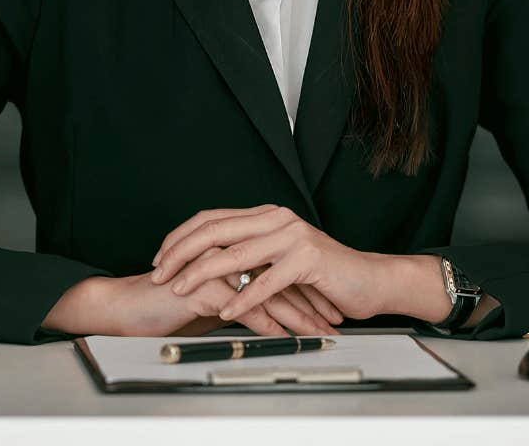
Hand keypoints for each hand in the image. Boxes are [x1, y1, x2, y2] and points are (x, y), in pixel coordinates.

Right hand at [43, 271, 324, 337]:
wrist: (129, 307)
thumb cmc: (167, 302)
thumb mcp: (212, 297)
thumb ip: (239, 293)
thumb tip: (273, 308)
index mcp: (226, 248)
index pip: (276, 264)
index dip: (304, 286)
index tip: (327, 306)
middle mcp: (222, 250)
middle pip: (278, 273)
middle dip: (309, 299)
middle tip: (333, 320)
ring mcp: (212, 265)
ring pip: (265, 288)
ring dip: (294, 313)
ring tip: (317, 331)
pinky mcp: (201, 285)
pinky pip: (241, 304)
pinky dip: (265, 321)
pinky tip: (282, 335)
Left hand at [150, 204, 401, 324]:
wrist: (370, 281)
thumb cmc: (323, 277)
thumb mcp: (279, 260)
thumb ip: (250, 257)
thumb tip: (206, 267)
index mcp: (265, 216)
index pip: (210, 219)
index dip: (180, 238)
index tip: (159, 258)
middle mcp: (276, 219)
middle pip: (215, 231)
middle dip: (180, 253)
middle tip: (158, 273)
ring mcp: (292, 237)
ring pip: (235, 254)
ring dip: (202, 275)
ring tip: (180, 290)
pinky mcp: (307, 259)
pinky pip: (266, 281)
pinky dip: (242, 298)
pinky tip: (226, 311)